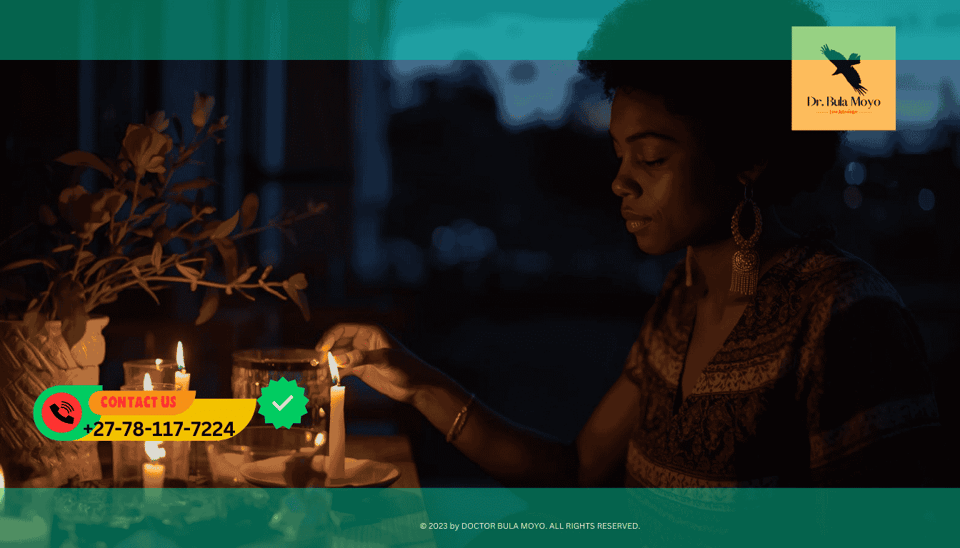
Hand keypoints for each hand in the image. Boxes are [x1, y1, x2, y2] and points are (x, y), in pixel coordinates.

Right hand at [315, 323, 430, 403]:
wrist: (417, 386)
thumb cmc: (407, 367)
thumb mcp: (386, 360)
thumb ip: (363, 358)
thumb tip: (340, 359)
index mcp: (371, 332)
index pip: (344, 329)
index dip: (330, 337)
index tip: (321, 349)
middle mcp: (363, 341)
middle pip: (337, 342)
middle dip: (326, 351)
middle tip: (317, 363)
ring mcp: (361, 355)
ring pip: (338, 356)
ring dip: (328, 363)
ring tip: (320, 374)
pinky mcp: (361, 369)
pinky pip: (342, 368)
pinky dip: (334, 373)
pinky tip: (328, 380)